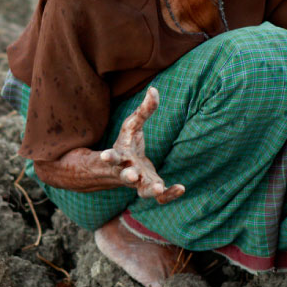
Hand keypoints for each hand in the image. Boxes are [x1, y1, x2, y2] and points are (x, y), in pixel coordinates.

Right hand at [100, 87, 184, 203]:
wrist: (120, 170)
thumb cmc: (126, 144)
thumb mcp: (131, 126)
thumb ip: (143, 111)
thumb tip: (154, 89)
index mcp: (120, 157)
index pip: (113, 157)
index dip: (109, 157)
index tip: (105, 156)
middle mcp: (127, 172)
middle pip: (125, 177)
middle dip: (127, 176)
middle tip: (132, 177)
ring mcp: (139, 183)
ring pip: (142, 191)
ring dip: (149, 190)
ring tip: (158, 189)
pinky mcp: (150, 187)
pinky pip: (159, 197)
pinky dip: (169, 195)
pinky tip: (181, 189)